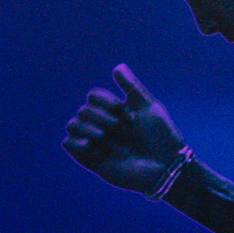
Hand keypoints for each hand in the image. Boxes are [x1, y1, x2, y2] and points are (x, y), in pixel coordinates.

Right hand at [63, 64, 189, 194]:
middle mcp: (104, 126)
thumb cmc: (162, 136)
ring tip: (105, 136)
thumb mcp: (148, 107)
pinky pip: (68, 144)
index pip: (94, 96)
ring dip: (87, 127)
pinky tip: (92, 145)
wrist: (165, 166)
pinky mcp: (91, 159)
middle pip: (83, 109)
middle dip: (100, 115)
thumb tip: (117, 66)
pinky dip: (75, 141)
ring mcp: (97, 142)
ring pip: (72, 124)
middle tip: (120, 127)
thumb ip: (132, 87)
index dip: (104, 100)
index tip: (123, 110)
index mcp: (116, 112)